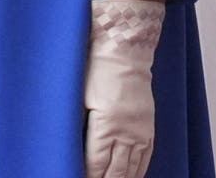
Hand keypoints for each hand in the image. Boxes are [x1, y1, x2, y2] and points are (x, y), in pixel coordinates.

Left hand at [84, 0, 165, 177]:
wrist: (124, 50)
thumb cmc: (96, 69)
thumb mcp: (78, 97)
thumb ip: (76, 123)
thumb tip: (67, 145)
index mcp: (106, 126)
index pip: (96, 164)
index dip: (87, 176)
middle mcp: (127, 133)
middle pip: (116, 171)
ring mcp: (140, 131)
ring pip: (132, 168)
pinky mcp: (148, 127)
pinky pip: (146, 157)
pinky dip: (139, 171)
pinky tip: (132, 177)